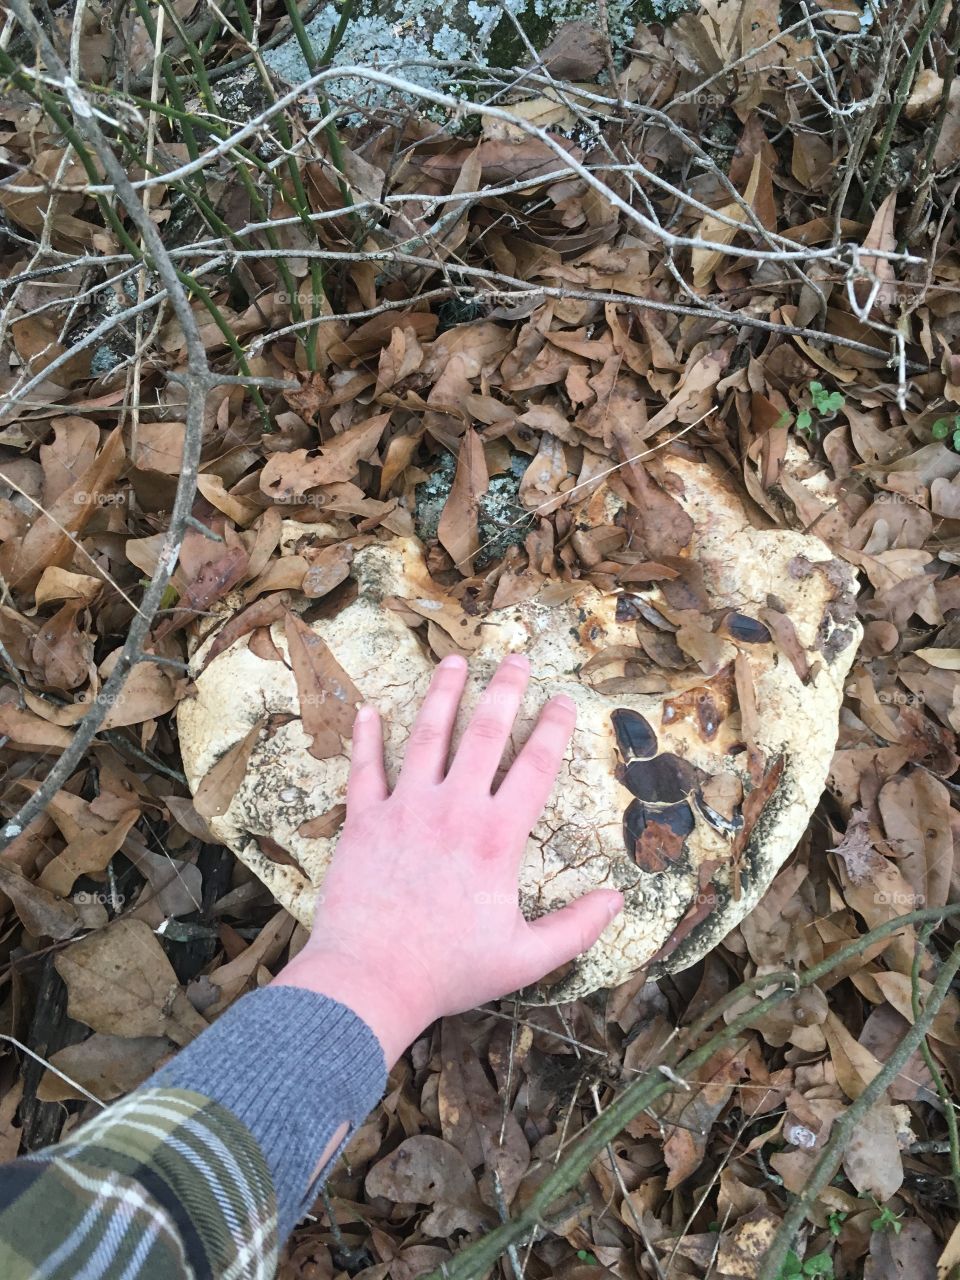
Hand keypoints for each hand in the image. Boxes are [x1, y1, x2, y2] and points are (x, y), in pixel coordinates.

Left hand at [274, 652, 622, 1064]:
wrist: (369, 979)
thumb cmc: (448, 971)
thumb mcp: (525, 958)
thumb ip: (575, 928)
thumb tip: (617, 900)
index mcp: (497, 836)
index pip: (534, 767)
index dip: (553, 729)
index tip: (563, 700)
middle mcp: (453, 808)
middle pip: (484, 734)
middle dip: (505, 691)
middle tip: (517, 658)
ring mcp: (405, 808)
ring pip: (427, 736)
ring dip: (443, 694)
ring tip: (455, 662)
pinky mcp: (364, 820)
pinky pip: (365, 768)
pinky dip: (367, 737)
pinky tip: (370, 710)